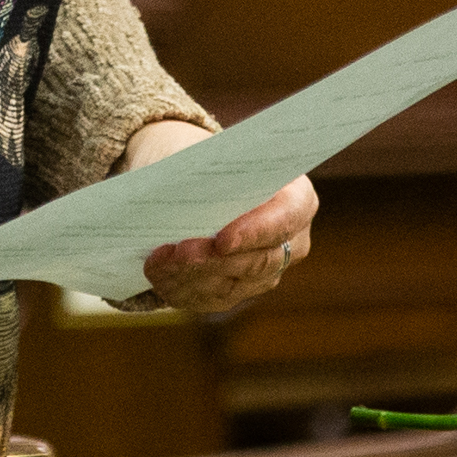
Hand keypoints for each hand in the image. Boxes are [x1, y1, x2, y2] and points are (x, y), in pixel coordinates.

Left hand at [120, 122, 317, 313]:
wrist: (202, 183)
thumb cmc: (213, 164)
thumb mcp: (212, 158)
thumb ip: (208, 173)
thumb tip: (180, 189)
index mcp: (297, 199)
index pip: (285, 220)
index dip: (255, 232)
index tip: (222, 240)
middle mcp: (291, 241)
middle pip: (258, 261)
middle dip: (215, 259)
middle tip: (181, 251)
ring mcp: (268, 271)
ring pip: (233, 284)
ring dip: (192, 275)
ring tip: (161, 261)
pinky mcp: (240, 290)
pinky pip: (212, 298)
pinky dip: (183, 287)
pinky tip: (159, 274)